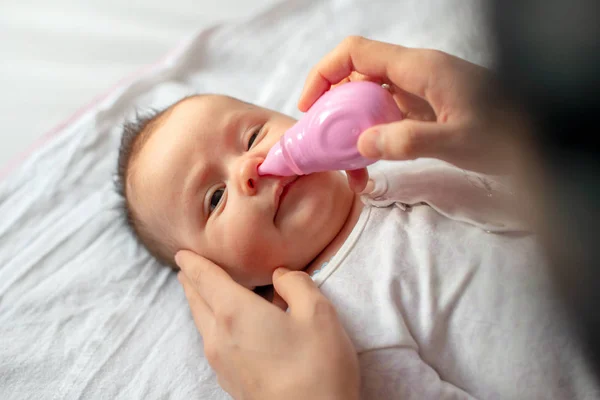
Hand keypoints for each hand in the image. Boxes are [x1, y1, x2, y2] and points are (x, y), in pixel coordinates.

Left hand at [175, 250, 359, 399]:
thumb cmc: (317, 367)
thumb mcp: (318, 313)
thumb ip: (296, 284)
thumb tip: (280, 275)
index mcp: (234, 312)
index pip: (203, 278)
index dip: (192, 262)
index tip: (182, 252)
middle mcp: (218, 336)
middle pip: (196, 300)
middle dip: (191, 281)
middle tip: (189, 268)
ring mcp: (221, 362)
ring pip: (201, 323)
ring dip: (200, 303)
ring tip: (205, 292)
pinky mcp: (230, 380)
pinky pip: (212, 342)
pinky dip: (212, 324)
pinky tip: (229, 326)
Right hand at [299, 36, 520, 173]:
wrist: (541, 135)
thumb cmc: (507, 133)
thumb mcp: (460, 141)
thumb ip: (409, 141)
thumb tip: (362, 144)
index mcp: (419, 68)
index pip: (356, 53)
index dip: (324, 74)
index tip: (310, 107)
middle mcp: (415, 75)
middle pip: (356, 77)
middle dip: (333, 107)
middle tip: (323, 143)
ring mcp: (420, 93)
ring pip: (369, 100)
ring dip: (351, 128)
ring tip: (347, 165)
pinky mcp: (425, 111)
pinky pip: (386, 118)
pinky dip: (371, 138)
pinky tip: (369, 165)